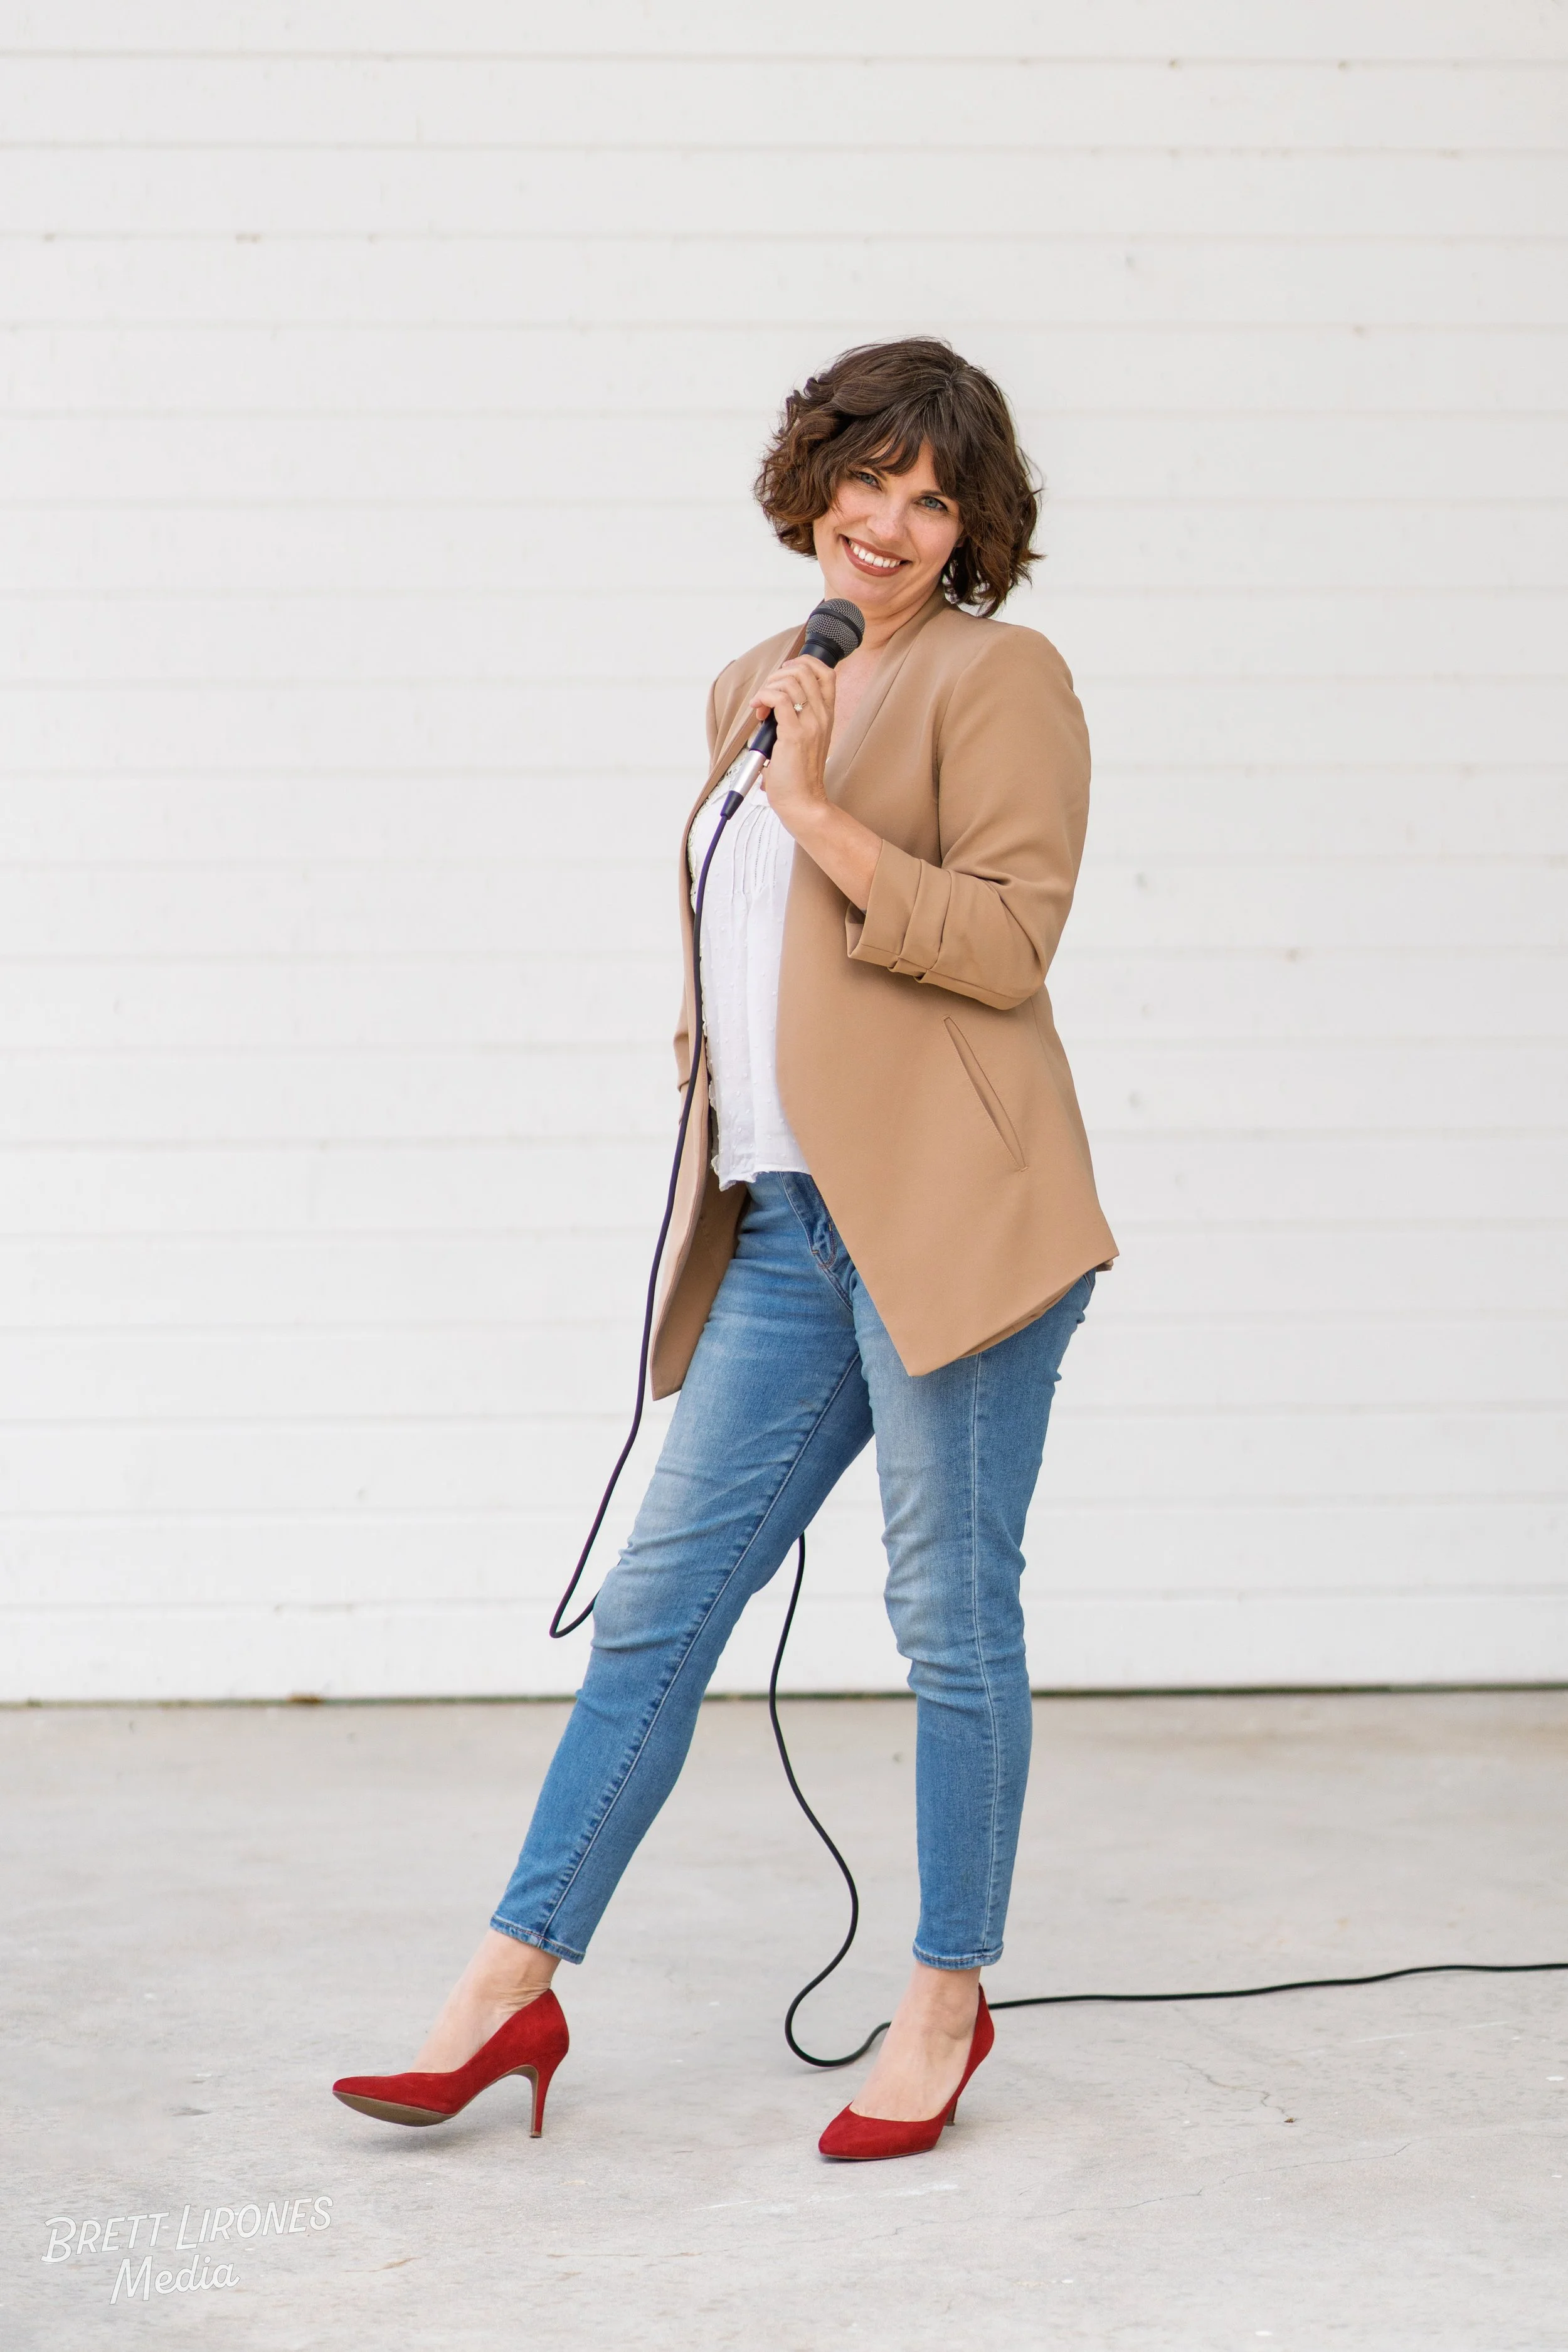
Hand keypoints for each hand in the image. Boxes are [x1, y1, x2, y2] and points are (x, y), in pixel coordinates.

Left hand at [750, 653, 834, 827]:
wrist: (803, 802)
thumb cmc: (798, 776)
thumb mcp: (802, 740)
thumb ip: (792, 719)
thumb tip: (767, 704)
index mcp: (826, 715)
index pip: (825, 672)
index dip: (802, 663)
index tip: (783, 677)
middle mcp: (822, 716)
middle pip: (805, 669)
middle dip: (779, 674)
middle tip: (767, 695)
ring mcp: (810, 724)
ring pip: (791, 681)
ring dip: (769, 687)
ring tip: (761, 707)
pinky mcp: (794, 735)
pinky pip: (779, 699)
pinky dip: (764, 697)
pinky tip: (758, 711)